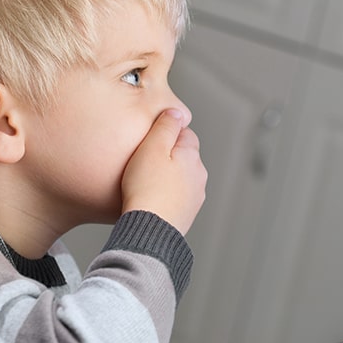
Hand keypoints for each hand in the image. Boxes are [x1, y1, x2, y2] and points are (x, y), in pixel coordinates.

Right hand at [121, 109, 206, 234]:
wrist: (150, 229)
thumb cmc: (147, 189)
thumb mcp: (152, 147)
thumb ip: (165, 126)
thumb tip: (177, 112)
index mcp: (192, 155)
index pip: (184, 133)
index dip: (165, 134)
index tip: (149, 141)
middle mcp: (199, 175)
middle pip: (183, 156)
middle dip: (166, 157)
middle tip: (143, 163)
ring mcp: (195, 197)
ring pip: (180, 178)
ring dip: (166, 177)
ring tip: (144, 184)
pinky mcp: (186, 214)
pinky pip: (175, 197)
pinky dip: (165, 196)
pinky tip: (149, 200)